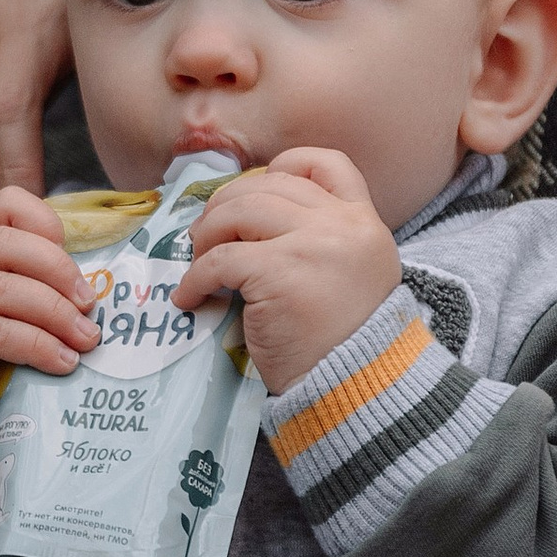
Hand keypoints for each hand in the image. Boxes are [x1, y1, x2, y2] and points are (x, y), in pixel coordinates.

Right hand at [0, 186, 95, 410]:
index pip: (5, 205)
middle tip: (89, 304)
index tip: (73, 256)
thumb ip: (29, 278)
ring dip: (56, 315)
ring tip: (84, 339)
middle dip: (59, 272)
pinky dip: (39, 347)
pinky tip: (62, 361)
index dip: (46, 223)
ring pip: (4, 290)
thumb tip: (90, 290)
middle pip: (6, 243)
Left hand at [173, 146, 403, 392]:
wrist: (357, 392)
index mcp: (365, 224)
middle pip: (269, 185)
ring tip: (198, 263)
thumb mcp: (351, 277)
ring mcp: (312, 245)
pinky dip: (195, 278)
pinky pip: (220, 260)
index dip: (284, 167)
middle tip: (205, 236)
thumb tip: (249, 217)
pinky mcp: (279, 273)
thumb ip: (321, 240)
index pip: (328, 163)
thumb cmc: (344, 344)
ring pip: (239, 211)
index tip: (253, 194)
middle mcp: (343, 226)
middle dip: (227, 205)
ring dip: (207, 235)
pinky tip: (191, 297)